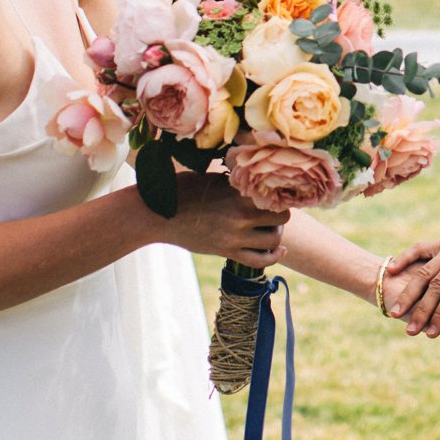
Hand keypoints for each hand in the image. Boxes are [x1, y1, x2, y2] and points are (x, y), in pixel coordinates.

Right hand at [157, 170, 288, 267]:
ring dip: (275, 234)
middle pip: (282, 216)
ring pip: (274, 239)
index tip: (279, 194)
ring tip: (268, 229)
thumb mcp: (211, 178)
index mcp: (238, 191)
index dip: (280, 193)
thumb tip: (254, 178)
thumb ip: (235, 182)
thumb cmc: (182, 191)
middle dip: (280, 214)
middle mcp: (240, 214)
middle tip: (272, 213)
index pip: (275, 192)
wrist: (158, 216)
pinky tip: (279, 250)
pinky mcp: (227, 252)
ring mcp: (235, 235)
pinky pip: (260, 260)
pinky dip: (274, 256)